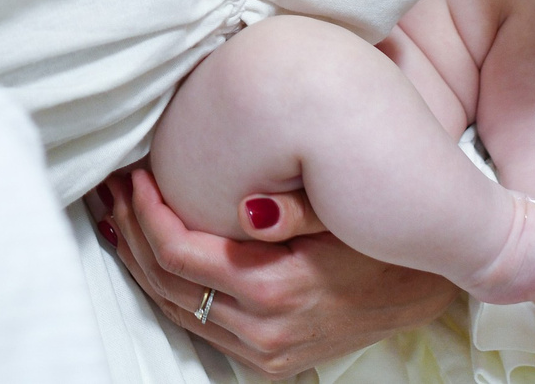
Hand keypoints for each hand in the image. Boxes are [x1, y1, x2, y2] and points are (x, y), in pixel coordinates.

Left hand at [93, 167, 455, 379]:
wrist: (422, 287)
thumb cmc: (378, 238)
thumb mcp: (339, 212)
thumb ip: (294, 207)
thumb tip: (245, 204)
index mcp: (273, 288)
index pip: (178, 252)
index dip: (147, 212)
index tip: (135, 174)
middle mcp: (262, 329)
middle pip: (165, 281)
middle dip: (131, 229)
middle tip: (112, 186)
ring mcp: (264, 351)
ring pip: (173, 307)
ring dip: (138, 259)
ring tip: (118, 215)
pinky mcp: (269, 360)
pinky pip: (198, 325)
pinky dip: (166, 289)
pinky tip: (149, 258)